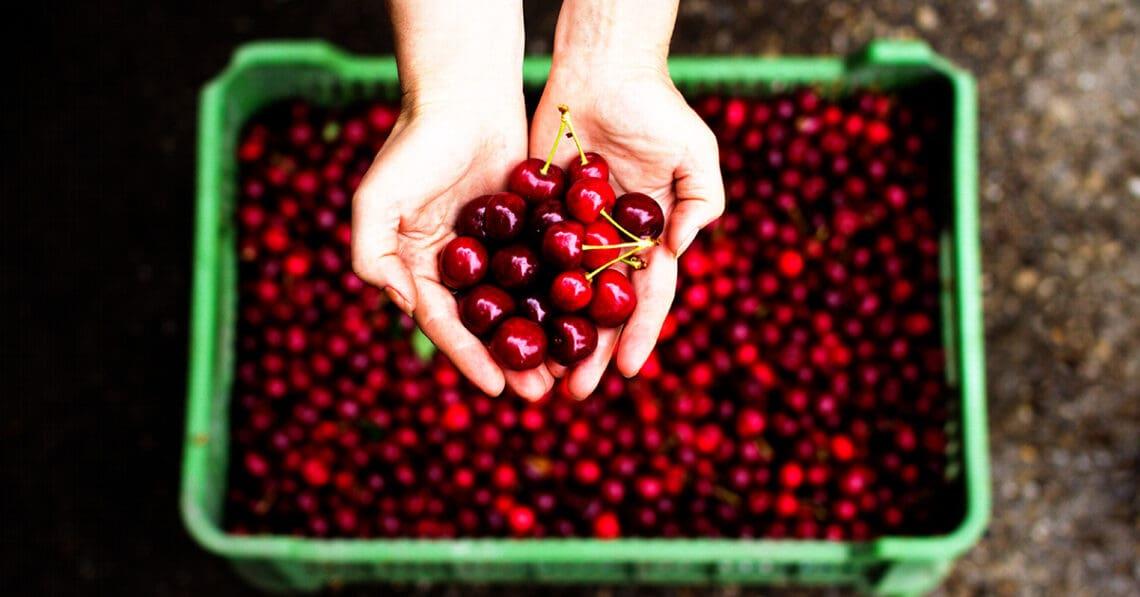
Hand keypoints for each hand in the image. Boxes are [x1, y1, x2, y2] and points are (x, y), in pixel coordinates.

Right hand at [352, 95, 554, 400]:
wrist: (465, 93)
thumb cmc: (415, 144)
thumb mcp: (376, 200)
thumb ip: (370, 255)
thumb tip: (402, 305)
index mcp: (418, 266)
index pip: (446, 323)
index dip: (469, 358)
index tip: (497, 388)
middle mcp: (457, 264)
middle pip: (487, 324)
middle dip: (511, 359)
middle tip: (540, 393)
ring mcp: (494, 247)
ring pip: (522, 303)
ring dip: (542, 337)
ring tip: (568, 369)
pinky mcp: (528, 227)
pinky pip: (547, 268)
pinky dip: (564, 294)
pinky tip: (587, 320)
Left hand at [531, 65, 724, 398]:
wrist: (600, 68)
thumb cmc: (655, 106)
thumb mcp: (694, 151)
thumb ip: (699, 200)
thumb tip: (678, 250)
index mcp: (648, 238)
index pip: (645, 297)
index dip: (639, 335)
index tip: (628, 371)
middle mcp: (608, 244)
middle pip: (598, 310)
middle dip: (589, 352)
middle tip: (572, 392)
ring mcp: (570, 233)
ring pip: (558, 297)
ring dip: (549, 336)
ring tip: (537, 374)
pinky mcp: (536, 215)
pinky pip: (526, 259)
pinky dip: (517, 294)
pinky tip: (503, 325)